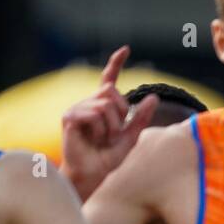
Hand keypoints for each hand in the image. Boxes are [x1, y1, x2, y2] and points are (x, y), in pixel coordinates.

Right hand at [59, 46, 158, 197]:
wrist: (93, 173)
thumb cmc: (108, 157)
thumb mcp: (131, 136)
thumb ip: (141, 117)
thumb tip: (153, 97)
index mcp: (102, 106)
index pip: (109, 80)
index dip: (116, 63)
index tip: (126, 50)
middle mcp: (88, 103)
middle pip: (111, 91)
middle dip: (120, 113)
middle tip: (114, 133)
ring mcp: (77, 108)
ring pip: (105, 105)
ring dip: (112, 126)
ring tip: (103, 139)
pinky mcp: (70, 116)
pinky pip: (95, 114)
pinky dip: (100, 130)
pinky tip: (93, 139)